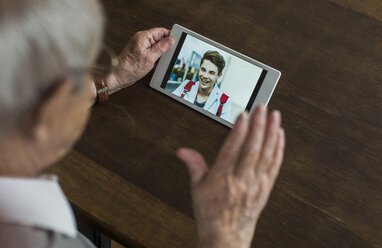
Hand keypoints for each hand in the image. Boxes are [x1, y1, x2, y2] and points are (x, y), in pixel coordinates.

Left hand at [105, 27, 173, 93]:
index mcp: (143, 37)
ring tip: (159, 61)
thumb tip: (170, 40)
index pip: (161, 31)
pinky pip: (152, 53)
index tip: (176, 42)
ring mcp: (140, 47)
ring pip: (156, 47)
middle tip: (168, 54)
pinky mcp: (140, 55)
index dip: (170, 36)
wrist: (118, 77)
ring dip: (160, 54)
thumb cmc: (129, 68)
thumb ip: (161, 48)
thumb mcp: (150, 57)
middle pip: (159, 39)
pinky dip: (156, 58)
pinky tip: (155, 64)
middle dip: (165, 46)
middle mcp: (141, 40)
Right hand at [177, 105, 284, 247]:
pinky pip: (274, 166)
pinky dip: (278, 150)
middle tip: (262, 108)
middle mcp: (241, 181)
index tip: (244, 115)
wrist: (226, 237)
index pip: (232, 150)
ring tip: (274, 116)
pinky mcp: (265, 188)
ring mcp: (255, 185)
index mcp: (222, 179)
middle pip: (252, 149)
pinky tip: (280, 136)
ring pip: (266, 155)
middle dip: (258, 126)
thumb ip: (193, 166)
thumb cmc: (211, 214)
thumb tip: (183, 151)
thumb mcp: (197, 189)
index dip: (239, 131)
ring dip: (271, 133)